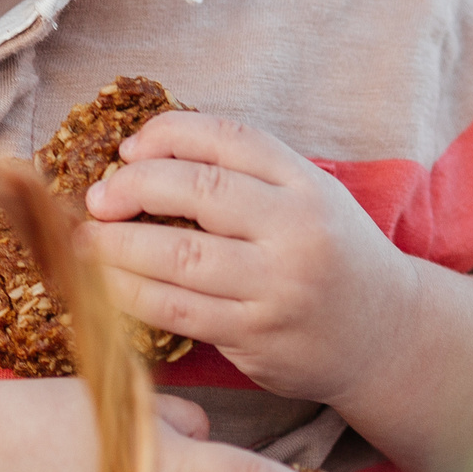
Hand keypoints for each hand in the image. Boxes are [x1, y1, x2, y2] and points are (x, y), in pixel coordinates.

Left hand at [78, 112, 404, 408]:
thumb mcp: (308, 198)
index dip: (166, 135)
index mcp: (306, 184)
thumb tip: (143, 155)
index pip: (227, 139)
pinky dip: (132, 295)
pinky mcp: (257, 336)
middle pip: (199, 192)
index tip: (128, 149)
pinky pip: (178, 311)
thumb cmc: (332, 256)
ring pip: (179, 257)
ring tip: (84, 242)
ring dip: (117, 247)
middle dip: (132, 188)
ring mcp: (278, 287)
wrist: (388, 335)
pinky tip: (106, 286)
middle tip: (96, 199)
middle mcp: (297, 230)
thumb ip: (246, 175)